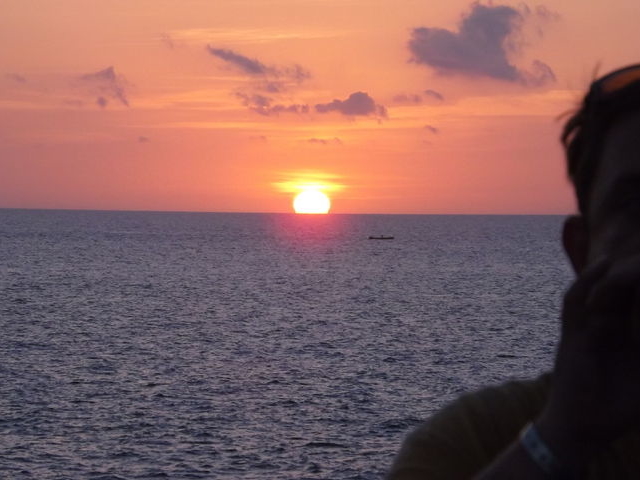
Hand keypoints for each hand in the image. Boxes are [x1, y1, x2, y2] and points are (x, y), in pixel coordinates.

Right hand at [537, 255, 639, 466]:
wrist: (582, 427)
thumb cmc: (617, 409)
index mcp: (629, 333)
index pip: (637, 298)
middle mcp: (609, 324)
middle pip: (622, 285)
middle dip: (634, 267)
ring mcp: (588, 326)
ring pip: (600, 287)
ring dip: (616, 267)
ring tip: (633, 250)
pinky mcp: (571, 332)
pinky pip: (575, 301)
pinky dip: (587, 281)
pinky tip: (604, 264)